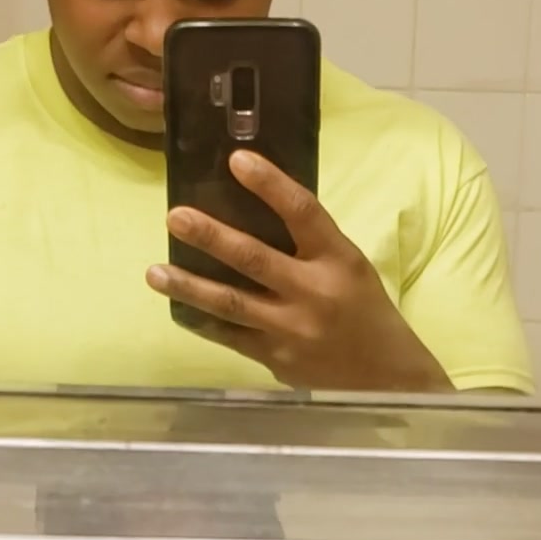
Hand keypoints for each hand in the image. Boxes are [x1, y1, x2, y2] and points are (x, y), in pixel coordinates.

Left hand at [146, 151, 452, 393]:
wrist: (386, 379)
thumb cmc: (364, 311)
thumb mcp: (349, 266)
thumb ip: (310, 244)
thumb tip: (253, 208)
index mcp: (339, 260)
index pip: (303, 212)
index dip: (270, 184)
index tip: (238, 160)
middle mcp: (314, 293)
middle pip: (255, 259)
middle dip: (211, 236)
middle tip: (175, 217)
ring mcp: (292, 330)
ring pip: (232, 304)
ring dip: (189, 286)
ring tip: (154, 273)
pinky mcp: (276, 359)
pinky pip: (230, 337)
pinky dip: (203, 321)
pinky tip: (179, 307)